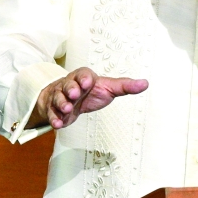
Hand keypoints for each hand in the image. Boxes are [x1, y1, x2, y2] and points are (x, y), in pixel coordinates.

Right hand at [33, 67, 147, 129]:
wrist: (70, 99)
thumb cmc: (91, 91)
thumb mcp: (108, 87)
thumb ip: (125, 86)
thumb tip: (145, 83)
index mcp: (84, 77)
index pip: (83, 74)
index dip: (84, 78)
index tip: (87, 83)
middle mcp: (70, 85)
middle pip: (67, 84)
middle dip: (70, 89)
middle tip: (74, 94)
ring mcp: (60, 97)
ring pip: (58, 98)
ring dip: (62, 104)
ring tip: (67, 109)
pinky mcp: (55, 111)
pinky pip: (52, 113)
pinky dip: (54, 118)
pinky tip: (58, 124)